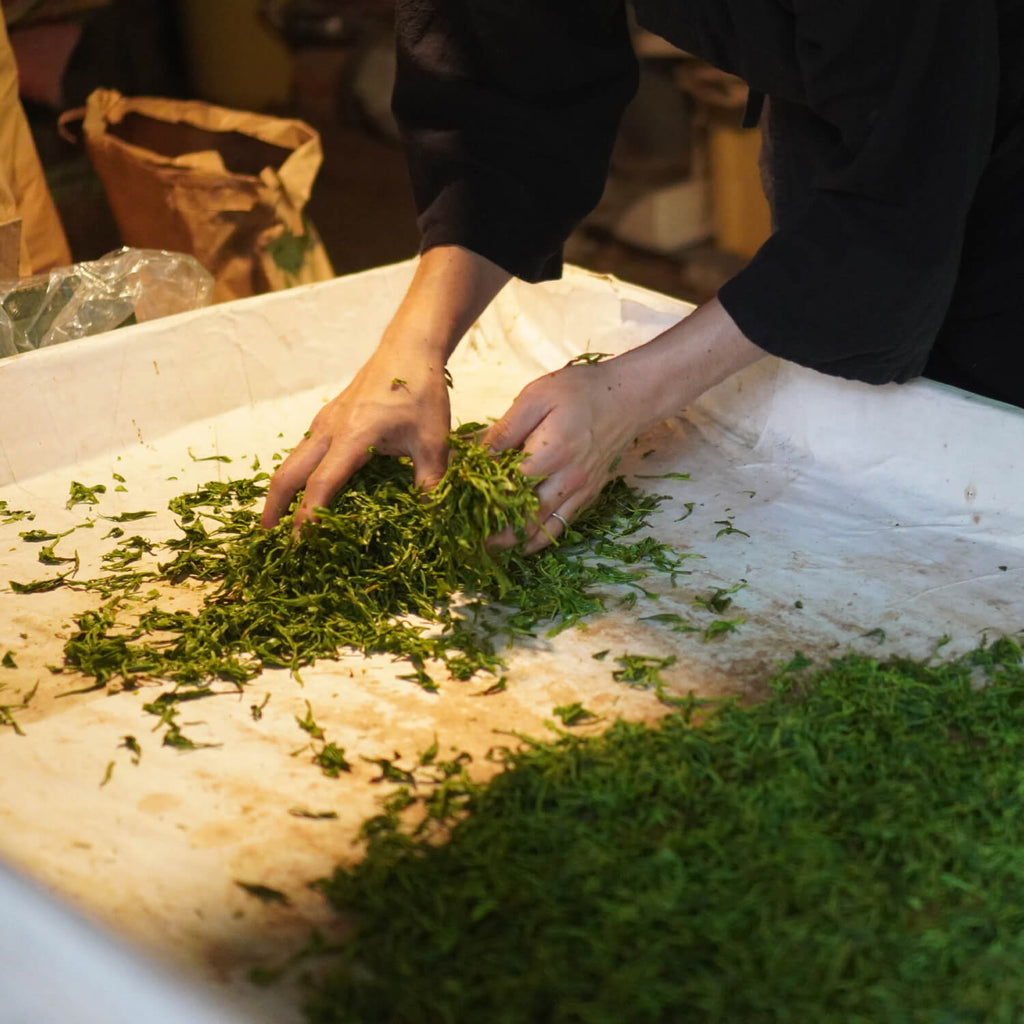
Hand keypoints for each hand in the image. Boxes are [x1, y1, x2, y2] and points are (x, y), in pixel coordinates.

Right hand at [259, 245, 510, 530]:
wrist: (409, 348)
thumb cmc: (421, 393)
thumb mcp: (434, 442)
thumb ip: (430, 484)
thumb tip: (429, 522)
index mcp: (353, 437)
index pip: (321, 486)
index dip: (308, 519)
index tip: (301, 546)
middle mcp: (329, 430)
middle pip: (287, 475)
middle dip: (275, 510)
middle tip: (270, 542)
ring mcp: (324, 422)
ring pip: (291, 463)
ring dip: (282, 493)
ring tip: (280, 524)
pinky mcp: (328, 418)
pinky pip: (303, 452)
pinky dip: (296, 476)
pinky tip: (306, 492)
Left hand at [483, 359, 645, 553]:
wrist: (629, 397)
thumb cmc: (579, 391)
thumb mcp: (535, 397)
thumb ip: (506, 430)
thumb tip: (478, 456)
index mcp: (551, 453)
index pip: (508, 489)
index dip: (482, 502)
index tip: (460, 510)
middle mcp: (568, 479)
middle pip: (526, 518)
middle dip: (496, 534)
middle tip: (470, 540)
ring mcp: (581, 490)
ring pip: (545, 529)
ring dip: (517, 542)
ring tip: (492, 549)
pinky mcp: (590, 494)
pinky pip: (563, 524)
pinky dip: (542, 537)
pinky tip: (523, 542)